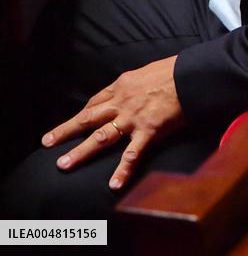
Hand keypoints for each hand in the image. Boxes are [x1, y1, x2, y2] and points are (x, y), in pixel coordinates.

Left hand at [41, 56, 184, 190]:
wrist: (191, 74)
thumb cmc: (174, 70)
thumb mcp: (147, 71)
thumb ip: (136, 84)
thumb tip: (133, 91)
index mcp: (122, 85)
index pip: (95, 101)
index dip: (82, 114)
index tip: (74, 123)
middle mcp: (122, 102)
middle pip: (88, 118)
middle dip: (66, 131)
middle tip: (47, 143)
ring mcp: (133, 118)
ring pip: (101, 137)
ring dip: (81, 152)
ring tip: (63, 165)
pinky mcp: (149, 131)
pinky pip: (132, 154)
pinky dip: (122, 170)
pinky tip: (113, 185)